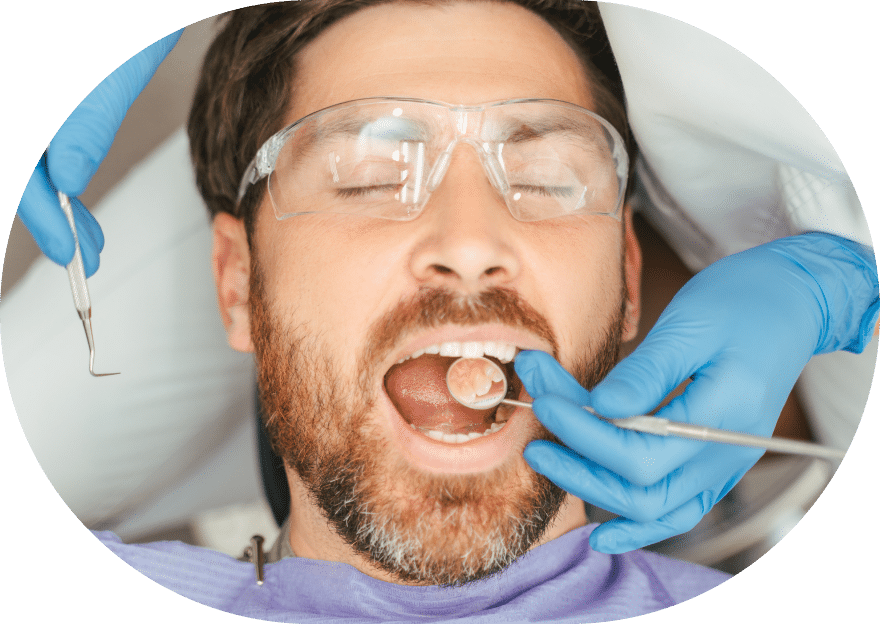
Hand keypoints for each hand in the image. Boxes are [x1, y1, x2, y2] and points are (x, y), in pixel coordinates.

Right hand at [17, 29, 182, 276]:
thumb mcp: (117, 59)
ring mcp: (25, 73)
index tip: (69, 249)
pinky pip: (35, 130)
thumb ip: (87, 117)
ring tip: (86, 232)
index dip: (37, 211)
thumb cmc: (135, 5)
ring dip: (50, 193)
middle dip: (47, 210)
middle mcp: (19, 72)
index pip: (15, 161)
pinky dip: (51, 161)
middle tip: (83, 252)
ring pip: (23, 149)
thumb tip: (63, 179)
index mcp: (24, 73)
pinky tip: (70, 187)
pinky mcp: (37, 76)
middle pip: (15, 158)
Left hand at [517, 233, 877, 552]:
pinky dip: (638, 525)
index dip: (581, 431)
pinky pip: (676, 509)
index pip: (637, 450)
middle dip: (575, 465)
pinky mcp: (713, 462)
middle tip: (532, 433)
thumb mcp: (691, 324)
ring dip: (593, 487)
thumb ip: (646, 373)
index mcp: (722, 415)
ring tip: (546, 454)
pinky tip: (602, 533)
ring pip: (651, 507)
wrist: (793, 303)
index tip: (544, 399)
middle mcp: (725, 453)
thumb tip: (599, 408)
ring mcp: (722, 464)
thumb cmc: (743, 302)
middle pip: (638, 490)